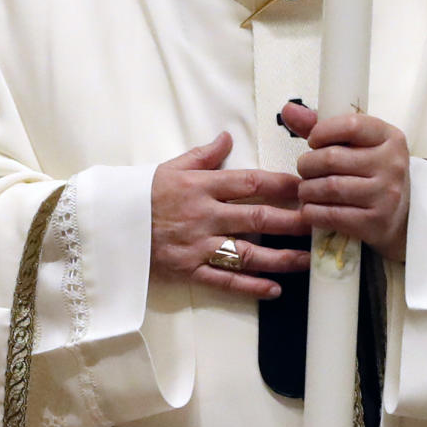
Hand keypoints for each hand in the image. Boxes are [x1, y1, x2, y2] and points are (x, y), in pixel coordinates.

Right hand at [149, 133, 307, 299]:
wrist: (105, 225)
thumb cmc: (139, 194)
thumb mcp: (170, 167)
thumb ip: (203, 155)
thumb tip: (228, 136)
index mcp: (201, 187)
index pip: (250, 183)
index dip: (282, 185)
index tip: (308, 186)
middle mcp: (204, 216)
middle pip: (258, 218)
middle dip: (294, 222)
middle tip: (322, 223)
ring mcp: (198, 245)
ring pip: (248, 253)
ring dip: (282, 258)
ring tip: (308, 260)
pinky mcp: (189, 269)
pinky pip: (224, 280)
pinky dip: (251, 287)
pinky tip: (275, 290)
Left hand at [277, 101, 409, 261]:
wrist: (397, 216)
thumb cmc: (368, 172)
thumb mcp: (354, 144)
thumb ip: (320, 126)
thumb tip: (288, 109)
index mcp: (390, 138)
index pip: (350, 124)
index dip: (322, 131)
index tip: (313, 141)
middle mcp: (393, 165)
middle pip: (332, 158)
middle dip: (306, 164)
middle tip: (304, 170)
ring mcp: (387, 195)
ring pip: (329, 187)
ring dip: (306, 189)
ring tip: (306, 189)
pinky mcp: (377, 221)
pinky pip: (331, 215)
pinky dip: (312, 211)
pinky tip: (311, 208)